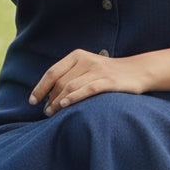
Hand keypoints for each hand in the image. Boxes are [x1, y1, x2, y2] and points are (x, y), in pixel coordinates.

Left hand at [29, 49, 148, 115]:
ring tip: (51, 113)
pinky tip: (64, 105)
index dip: (40, 87)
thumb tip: (48, 94)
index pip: (53, 72)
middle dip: (49, 98)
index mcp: (77, 55)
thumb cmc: (108, 73)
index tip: (32, 101)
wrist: (137, 71)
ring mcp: (98, 70)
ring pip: (71, 86)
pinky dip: (73, 98)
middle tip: (46, 112)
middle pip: (60, 82)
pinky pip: (87, 90)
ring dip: (57, 102)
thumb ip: (70, 76)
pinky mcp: (109, 81)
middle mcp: (86, 60)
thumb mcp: (87, 68)